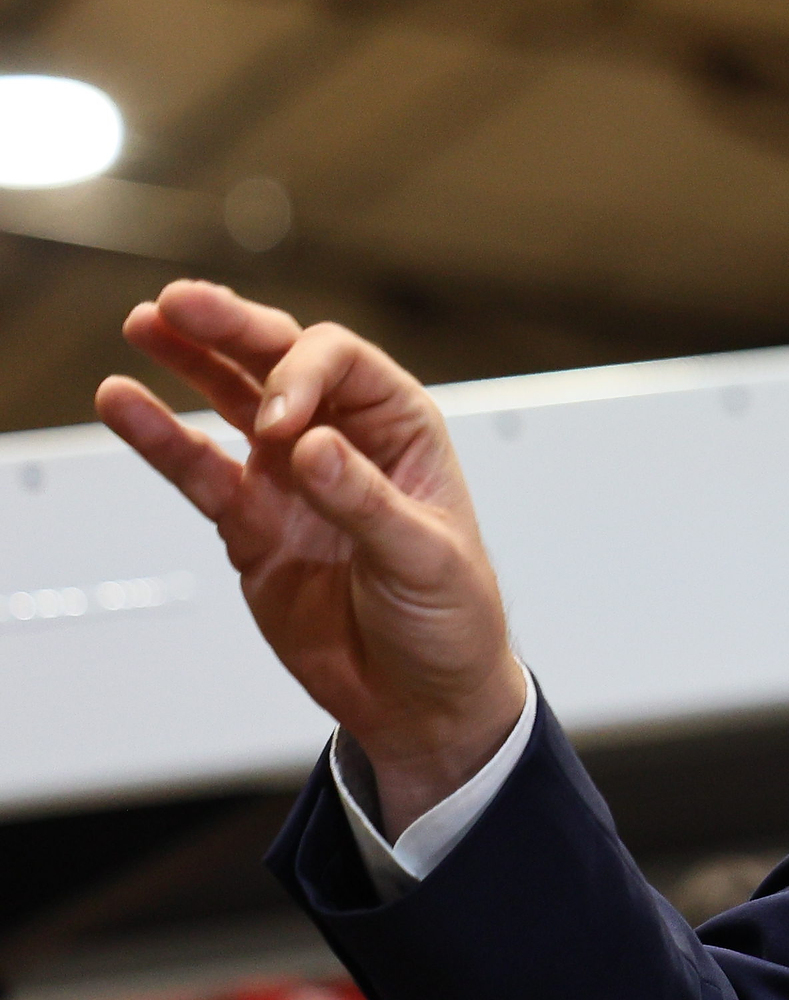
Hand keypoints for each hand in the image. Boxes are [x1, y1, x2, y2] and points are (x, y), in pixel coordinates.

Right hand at [96, 282, 523, 833]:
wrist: (422, 697)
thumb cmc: (452, 619)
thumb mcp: (427, 560)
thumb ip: (367, 504)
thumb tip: (311, 449)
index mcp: (402, 432)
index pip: (342, 364)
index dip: (301, 376)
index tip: (278, 425)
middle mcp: (342, 441)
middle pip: (280, 362)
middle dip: (231, 328)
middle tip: (179, 303)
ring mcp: (290, 479)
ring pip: (231, 402)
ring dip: (190, 361)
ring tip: (145, 323)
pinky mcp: (251, 523)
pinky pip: (199, 470)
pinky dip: (162, 437)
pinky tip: (125, 402)